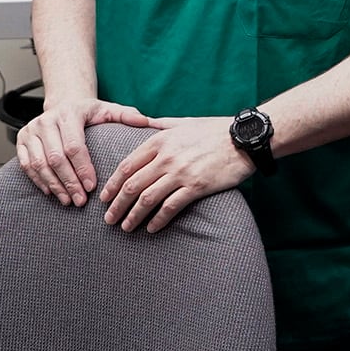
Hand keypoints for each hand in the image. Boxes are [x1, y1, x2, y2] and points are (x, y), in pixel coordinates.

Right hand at [16, 99, 157, 204]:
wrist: (63, 103)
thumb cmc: (89, 112)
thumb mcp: (108, 110)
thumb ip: (127, 116)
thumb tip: (150, 123)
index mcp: (69, 113)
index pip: (74, 146)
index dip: (82, 169)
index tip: (92, 187)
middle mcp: (46, 120)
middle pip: (55, 157)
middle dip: (69, 182)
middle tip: (81, 201)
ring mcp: (31, 130)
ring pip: (39, 163)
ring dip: (53, 185)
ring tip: (68, 201)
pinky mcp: (21, 140)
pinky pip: (26, 165)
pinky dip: (39, 181)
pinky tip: (52, 193)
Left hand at [100, 116, 254, 233]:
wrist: (244, 138)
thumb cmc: (215, 130)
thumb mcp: (183, 122)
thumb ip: (161, 125)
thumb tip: (143, 122)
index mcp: (159, 141)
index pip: (127, 166)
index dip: (112, 184)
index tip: (104, 197)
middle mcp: (166, 157)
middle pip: (132, 185)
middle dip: (117, 204)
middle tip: (109, 219)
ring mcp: (181, 172)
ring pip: (147, 198)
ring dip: (133, 216)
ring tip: (125, 227)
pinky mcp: (197, 186)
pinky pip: (170, 207)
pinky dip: (158, 220)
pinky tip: (151, 228)